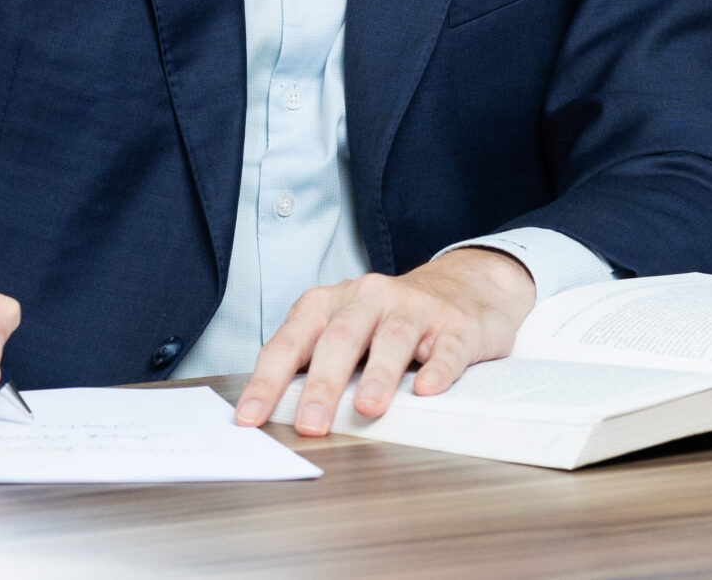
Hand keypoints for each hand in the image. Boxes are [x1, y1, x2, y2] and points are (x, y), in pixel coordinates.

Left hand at [231, 248, 535, 435]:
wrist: (462, 287)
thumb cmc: (388, 320)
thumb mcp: (346, 331)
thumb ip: (316, 363)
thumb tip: (278, 412)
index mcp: (330, 303)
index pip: (291, 342)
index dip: (268, 380)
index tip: (250, 418)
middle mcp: (368, 298)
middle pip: (339, 339)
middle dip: (322, 385)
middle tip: (310, 424)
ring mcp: (414, 308)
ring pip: (392, 338)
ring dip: (377, 375)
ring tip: (367, 409)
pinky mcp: (455, 325)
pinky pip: (446, 347)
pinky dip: (438, 369)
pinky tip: (429, 389)